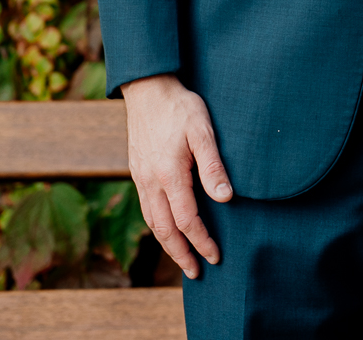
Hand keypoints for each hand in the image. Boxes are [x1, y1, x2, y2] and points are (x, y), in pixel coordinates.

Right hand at [122, 73, 232, 277]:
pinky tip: (166, 231)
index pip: (186, 220)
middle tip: (197, 273)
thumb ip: (213, 166)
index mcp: (169, 174)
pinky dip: (157, 227)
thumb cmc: (181, 108)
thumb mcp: (204, 131)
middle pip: (164, 230)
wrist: (148, 89)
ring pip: (152, 222)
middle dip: (181, 254)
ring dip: (167, 245)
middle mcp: (151, 182)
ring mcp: (141, 178)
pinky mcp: (137, 172)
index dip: (202, 241)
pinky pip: (146, 209)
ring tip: (183, 260)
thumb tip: (225, 199)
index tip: (216, 256)